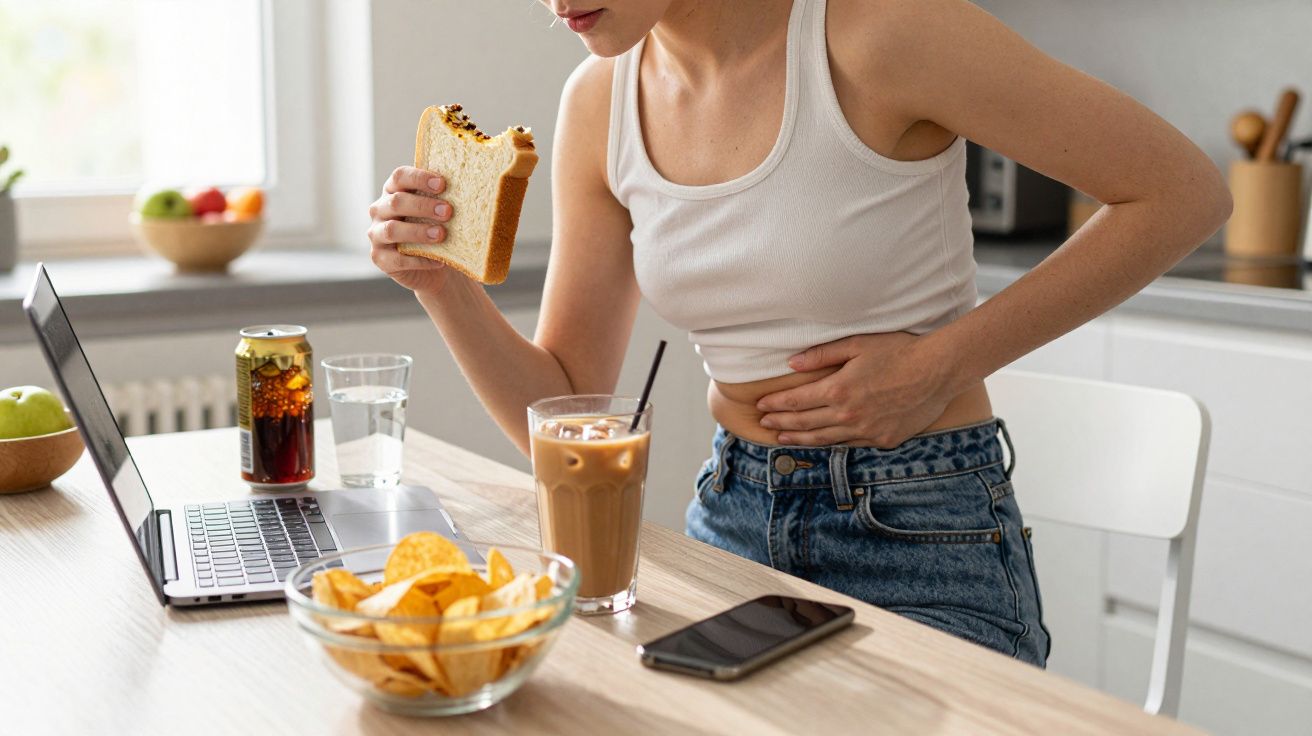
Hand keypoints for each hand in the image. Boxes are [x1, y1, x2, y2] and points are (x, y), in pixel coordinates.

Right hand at [367, 166, 460, 294]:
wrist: (437, 268)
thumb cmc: (438, 230)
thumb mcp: (441, 212)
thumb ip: (446, 198)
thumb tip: (471, 186)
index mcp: (394, 191)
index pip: (399, 176)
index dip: (419, 178)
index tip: (443, 184)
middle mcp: (380, 210)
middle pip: (396, 202)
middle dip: (423, 206)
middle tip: (448, 212)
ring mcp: (376, 234)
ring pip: (392, 230)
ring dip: (418, 232)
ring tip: (441, 235)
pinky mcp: (380, 258)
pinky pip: (397, 259)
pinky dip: (419, 260)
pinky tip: (439, 261)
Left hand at [755, 333, 956, 447]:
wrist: (938, 371)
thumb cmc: (898, 351)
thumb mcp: (857, 344)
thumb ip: (821, 356)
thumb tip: (791, 364)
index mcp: (838, 390)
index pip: (795, 402)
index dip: (775, 405)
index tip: (760, 406)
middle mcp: (848, 415)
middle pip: (804, 424)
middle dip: (781, 424)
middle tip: (765, 424)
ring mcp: (866, 430)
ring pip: (824, 439)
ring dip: (801, 439)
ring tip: (783, 439)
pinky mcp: (883, 439)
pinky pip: (850, 444)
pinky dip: (831, 444)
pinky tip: (821, 442)